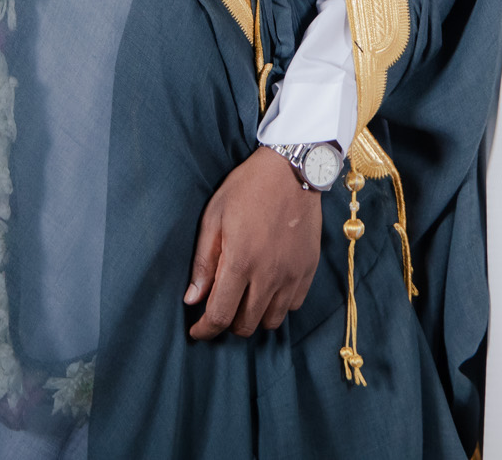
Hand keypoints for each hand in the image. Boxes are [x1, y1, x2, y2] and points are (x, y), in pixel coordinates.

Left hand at [184, 146, 322, 339]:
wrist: (293, 169)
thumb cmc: (247, 188)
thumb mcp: (214, 217)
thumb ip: (203, 262)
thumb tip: (192, 299)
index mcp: (241, 262)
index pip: (220, 316)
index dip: (205, 330)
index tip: (198, 330)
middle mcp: (269, 275)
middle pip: (246, 325)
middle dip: (228, 323)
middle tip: (221, 306)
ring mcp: (293, 274)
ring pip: (271, 321)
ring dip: (254, 316)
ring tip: (245, 298)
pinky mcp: (309, 269)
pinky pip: (293, 305)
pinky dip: (277, 305)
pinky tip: (268, 287)